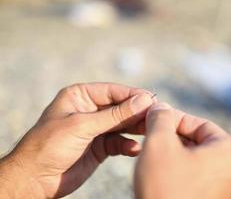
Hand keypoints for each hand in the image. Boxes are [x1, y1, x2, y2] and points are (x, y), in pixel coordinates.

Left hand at [0, 83, 154, 197]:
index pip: (112, 91)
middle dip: (137, 112)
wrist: (35, 179)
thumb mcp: (83, 125)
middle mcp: (89, 110)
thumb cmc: (50, 145)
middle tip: (156, 116)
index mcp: (80, 96)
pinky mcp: (99, 147)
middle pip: (120, 108)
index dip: (133, 95)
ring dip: (136, 128)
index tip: (152, 100)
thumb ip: (115, 114)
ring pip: (122, 125)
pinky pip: (118, 143)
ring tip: (150, 131)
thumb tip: (143, 100)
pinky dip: (127, 146)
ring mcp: (95, 129)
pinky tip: (134, 150)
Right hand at [134, 103, 230, 198]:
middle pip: (198, 141)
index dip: (173, 117)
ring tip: (153, 151)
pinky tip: (160, 170)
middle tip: (150, 133)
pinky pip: (195, 175)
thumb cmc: (164, 186)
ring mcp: (224, 188)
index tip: (154, 117)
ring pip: (195, 158)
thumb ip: (161, 117)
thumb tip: (160, 107)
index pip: (199, 123)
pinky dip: (178, 167)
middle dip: (172, 135)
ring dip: (173, 150)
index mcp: (228, 152)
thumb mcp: (158, 143)